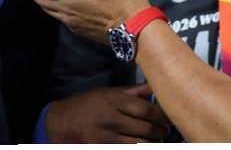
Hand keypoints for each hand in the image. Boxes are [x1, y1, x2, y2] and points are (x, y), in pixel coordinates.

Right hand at [45, 85, 170, 142]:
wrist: (60, 123)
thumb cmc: (87, 105)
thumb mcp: (108, 93)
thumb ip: (133, 92)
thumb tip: (155, 85)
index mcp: (113, 101)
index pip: (145, 110)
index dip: (161, 116)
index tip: (169, 119)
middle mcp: (110, 118)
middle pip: (145, 128)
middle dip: (159, 132)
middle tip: (165, 132)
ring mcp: (106, 137)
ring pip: (138, 144)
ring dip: (151, 144)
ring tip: (156, 141)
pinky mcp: (102, 148)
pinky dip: (137, 149)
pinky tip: (141, 145)